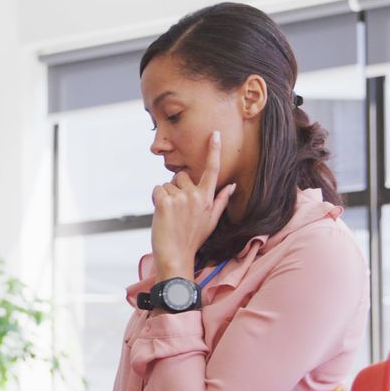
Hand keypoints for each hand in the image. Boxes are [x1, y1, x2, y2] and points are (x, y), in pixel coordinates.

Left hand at [151, 130, 235, 281]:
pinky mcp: (165, 202)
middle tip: (177, 211)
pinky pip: (157, 189)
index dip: (214, 151)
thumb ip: (222, 200)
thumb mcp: (212, 220)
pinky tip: (161, 214)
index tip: (215, 134)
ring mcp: (181, 199)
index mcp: (208, 199)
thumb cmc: (192, 238)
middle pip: (181, 176)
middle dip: (176, 188)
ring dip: (165, 196)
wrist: (176, 256)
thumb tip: (233, 185)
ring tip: (170, 216)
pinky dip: (156, 200)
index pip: (212, 170)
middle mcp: (197, 196)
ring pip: (167, 184)